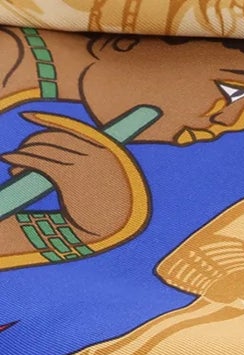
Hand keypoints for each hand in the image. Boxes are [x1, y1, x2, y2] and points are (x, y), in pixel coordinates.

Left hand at [3, 114, 135, 244]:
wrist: (115, 231)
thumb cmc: (111, 209)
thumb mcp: (108, 179)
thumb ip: (88, 159)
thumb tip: (50, 147)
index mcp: (107, 150)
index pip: (70, 126)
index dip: (46, 119)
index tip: (25, 116)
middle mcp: (95, 154)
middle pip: (53, 138)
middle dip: (31, 144)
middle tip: (19, 155)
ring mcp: (83, 165)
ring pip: (43, 150)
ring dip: (23, 155)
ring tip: (12, 166)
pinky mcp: (70, 178)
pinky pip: (39, 163)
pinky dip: (20, 160)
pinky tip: (9, 160)